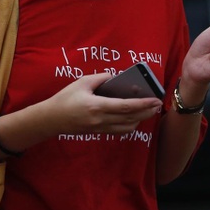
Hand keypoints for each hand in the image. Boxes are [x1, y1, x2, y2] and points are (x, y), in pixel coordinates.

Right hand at [44, 73, 162, 135]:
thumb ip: (100, 78)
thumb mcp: (82, 82)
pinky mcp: (98, 132)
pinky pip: (119, 131)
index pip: (126, 106)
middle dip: (147, 112)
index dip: (143, 104)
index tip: (155, 99)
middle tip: (158, 105)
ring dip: (140, 120)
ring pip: (127, 127)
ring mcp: (100, 128)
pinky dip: (129, 125)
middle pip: (130, 118)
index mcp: (97, 106)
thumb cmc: (65, 98)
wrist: (51, 119)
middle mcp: (101, 120)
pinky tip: (133, 118)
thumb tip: (115, 77)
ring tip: (147, 111)